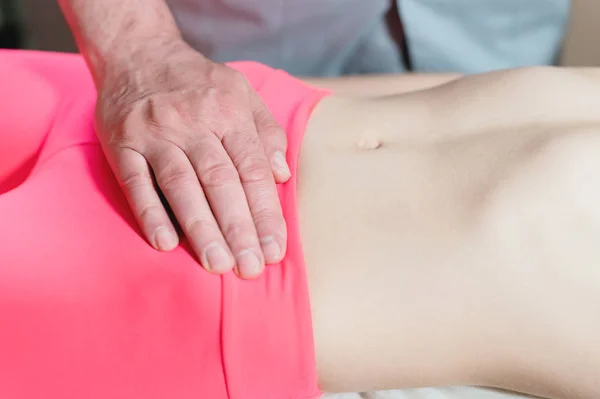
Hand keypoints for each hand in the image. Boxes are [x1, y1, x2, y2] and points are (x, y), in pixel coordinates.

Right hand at [95, 39, 290, 277]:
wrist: (139, 53)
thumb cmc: (199, 83)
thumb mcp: (242, 93)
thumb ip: (267, 132)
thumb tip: (282, 175)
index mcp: (228, 112)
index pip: (253, 170)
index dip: (266, 213)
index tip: (275, 249)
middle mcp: (193, 123)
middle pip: (221, 183)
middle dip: (239, 229)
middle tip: (250, 268)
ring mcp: (155, 133)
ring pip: (181, 186)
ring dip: (201, 229)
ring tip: (217, 265)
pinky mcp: (123, 144)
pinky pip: (137, 183)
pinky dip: (150, 214)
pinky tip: (165, 243)